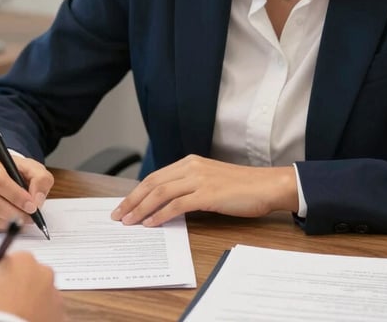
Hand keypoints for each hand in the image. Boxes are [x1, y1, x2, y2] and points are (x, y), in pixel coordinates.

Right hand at [0, 150, 53, 230]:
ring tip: (24, 218)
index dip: (16, 196)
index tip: (32, 206)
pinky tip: (12, 220)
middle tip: (31, 217)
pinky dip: (2, 226)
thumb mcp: (33, 169)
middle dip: (15, 213)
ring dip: (10, 221)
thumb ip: (41, 180)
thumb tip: (37, 200)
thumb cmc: (17, 171)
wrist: (4, 176)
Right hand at [0, 252, 64, 321]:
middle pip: (28, 277)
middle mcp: (44, 274)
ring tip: (10, 318)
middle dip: (16, 289)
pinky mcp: (61, 318)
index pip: (10, 262)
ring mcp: (56, 298)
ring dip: (28, 304)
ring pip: (39, 297)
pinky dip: (37, 319)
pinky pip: (47, 315)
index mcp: (23, 260)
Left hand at [111, 155, 297, 226]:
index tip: (123, 205)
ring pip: (160, 193)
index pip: (155, 177)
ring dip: (141, 209)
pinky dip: (161, 214)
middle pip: (152, 183)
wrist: (268, 185)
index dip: (136, 192)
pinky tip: (151, 224)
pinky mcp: (208, 194)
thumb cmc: (242, 187)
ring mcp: (199, 179)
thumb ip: (189, 187)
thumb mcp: (210, 181)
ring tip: (129, 222)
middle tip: (118, 215)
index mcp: (189, 162)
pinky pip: (177, 205)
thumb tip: (167, 205)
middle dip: (132, 200)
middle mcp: (191, 167)